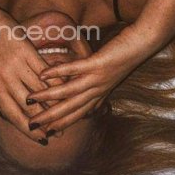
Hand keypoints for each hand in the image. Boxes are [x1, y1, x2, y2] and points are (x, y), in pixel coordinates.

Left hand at [0, 14, 58, 141]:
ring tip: (65, 114)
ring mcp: (17, 65)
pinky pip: (45, 71)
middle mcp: (6, 80)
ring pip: (40, 90)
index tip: (42, 139)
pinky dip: (56, 81)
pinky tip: (66, 89)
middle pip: (30, 106)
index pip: (14, 114)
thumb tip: (2, 115)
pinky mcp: (27, 51)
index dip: (29, 130)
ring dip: (54, 104)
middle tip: (58, 132)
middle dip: (46, 121)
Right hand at [26, 24, 151, 130]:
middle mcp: (98, 90)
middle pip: (70, 108)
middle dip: (50, 117)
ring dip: (48, 97)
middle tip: (31, 125)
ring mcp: (98, 78)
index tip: (44, 132)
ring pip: (70, 92)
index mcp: (99, 94)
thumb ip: (92, 83)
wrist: (144, 43)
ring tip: (30, 99)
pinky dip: (58, 72)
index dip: (61, 123)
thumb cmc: (124, 55)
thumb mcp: (107, 74)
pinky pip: (75, 69)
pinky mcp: (98, 63)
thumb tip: (78, 89)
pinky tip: (43, 74)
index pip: (77, 113)